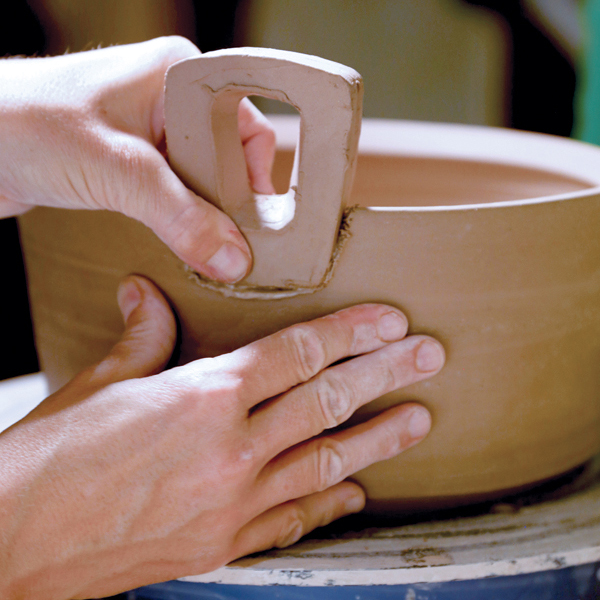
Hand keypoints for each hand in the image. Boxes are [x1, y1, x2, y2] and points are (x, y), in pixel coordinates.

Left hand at [0, 37, 275, 281]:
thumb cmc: (23, 125)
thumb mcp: (116, 171)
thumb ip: (180, 216)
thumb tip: (233, 258)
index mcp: (179, 75)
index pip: (247, 128)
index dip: (258, 177)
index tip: (259, 224)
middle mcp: (170, 101)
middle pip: (228, 159)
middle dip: (230, 204)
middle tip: (232, 247)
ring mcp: (150, 132)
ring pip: (202, 182)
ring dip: (204, 217)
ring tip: (206, 249)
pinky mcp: (132, 162)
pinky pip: (175, 195)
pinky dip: (181, 221)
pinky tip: (180, 242)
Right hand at [0, 276, 443, 598]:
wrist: (15, 539)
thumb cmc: (54, 456)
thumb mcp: (102, 383)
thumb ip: (143, 335)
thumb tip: (148, 293)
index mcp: (202, 396)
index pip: (295, 351)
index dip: (349, 331)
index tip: (390, 320)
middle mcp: (229, 448)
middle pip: (325, 400)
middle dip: (384, 373)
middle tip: (429, 356)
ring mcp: (232, 501)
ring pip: (325, 462)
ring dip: (377, 439)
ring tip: (419, 419)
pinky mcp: (223, 543)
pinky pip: (293, 520)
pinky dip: (330, 504)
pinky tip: (358, 492)